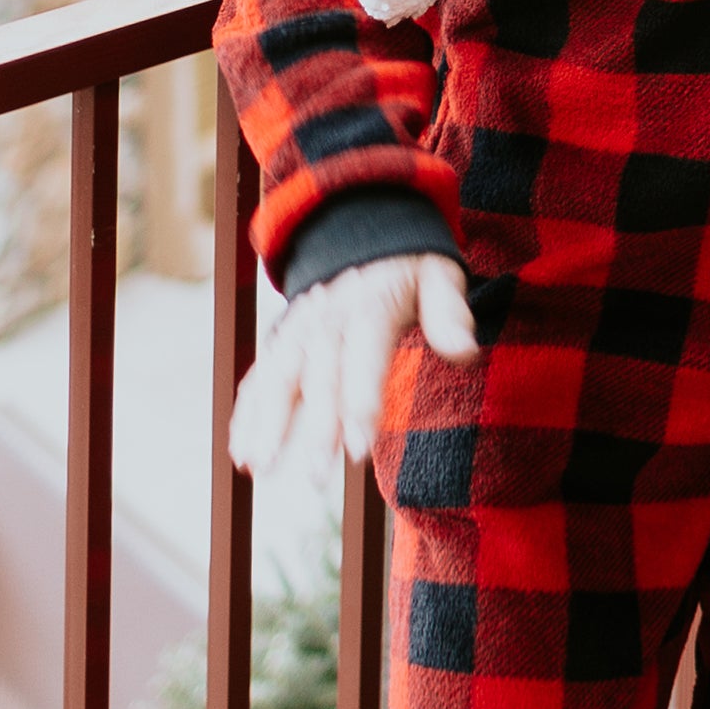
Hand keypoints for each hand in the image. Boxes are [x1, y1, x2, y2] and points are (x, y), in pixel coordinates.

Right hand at [227, 251, 478, 473]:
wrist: (362, 229)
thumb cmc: (410, 266)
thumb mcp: (439, 275)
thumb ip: (450, 313)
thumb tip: (467, 353)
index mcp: (369, 307)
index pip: (363, 360)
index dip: (360, 406)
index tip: (359, 451)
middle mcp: (327, 319)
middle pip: (319, 380)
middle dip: (315, 431)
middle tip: (316, 479)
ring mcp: (298, 330)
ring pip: (278, 379)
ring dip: (266, 425)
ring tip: (258, 469)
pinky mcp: (281, 340)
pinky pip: (260, 377)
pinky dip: (247, 413)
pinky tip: (242, 453)